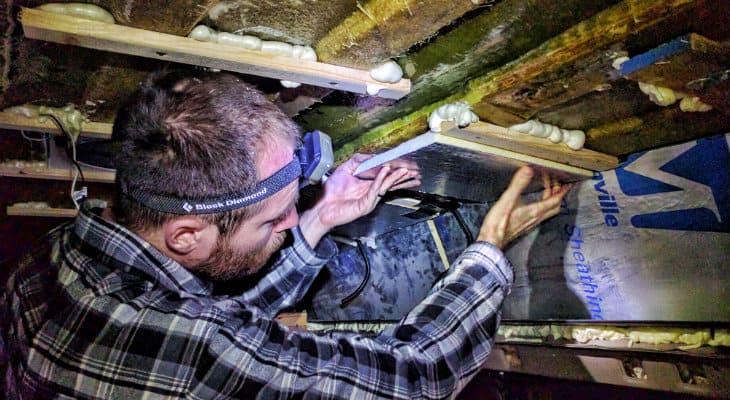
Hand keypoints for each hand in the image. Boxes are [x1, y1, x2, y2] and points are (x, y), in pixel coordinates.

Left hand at [299, 154, 420, 246]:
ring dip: (395, 177)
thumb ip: (358, 161)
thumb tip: (371, 155)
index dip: (396, 170)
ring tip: (405, 170)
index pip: (385, 176)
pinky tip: (385, 171)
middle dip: (402, 176)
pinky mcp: (365, 204)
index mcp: (368, 185)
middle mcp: (371, 192)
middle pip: (390, 182)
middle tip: (414, 170)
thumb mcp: (345, 169)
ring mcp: (369, 199)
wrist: (322, 207)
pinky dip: (380, 179)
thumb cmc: (331, 192)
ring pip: (385, 186)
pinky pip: (375, 190)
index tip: (406, 164)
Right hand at [477, 166, 570, 249]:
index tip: (568, 184)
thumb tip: (527, 171)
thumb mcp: (507, 200)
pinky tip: (534, 203)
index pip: (555, 200)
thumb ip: (518, 184)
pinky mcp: (524, 225)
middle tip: (557, 185)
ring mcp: (530, 222)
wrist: (491, 240)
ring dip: (550, 200)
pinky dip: (542, 205)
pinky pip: (539, 214)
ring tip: (547, 191)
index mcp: (535, 210)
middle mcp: (535, 217)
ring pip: (547, 211)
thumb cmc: (498, 224)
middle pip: (554, 206)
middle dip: (558, 194)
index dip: (563, 191)